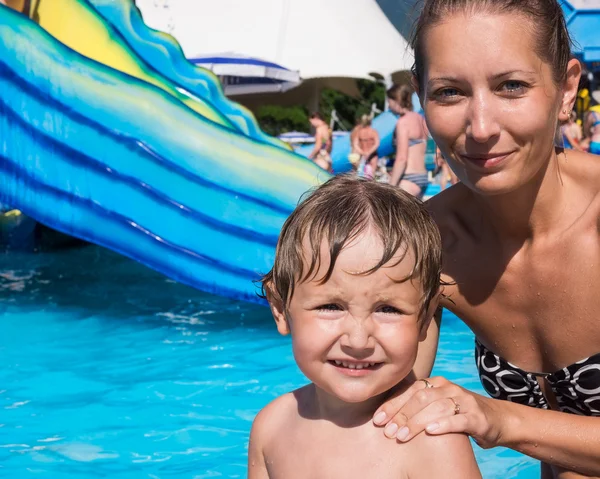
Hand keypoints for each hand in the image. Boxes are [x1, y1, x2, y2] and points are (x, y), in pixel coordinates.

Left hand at [372, 377, 506, 448]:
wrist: (496, 420)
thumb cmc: (459, 414)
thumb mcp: (437, 406)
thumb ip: (418, 406)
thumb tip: (387, 417)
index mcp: (435, 383)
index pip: (409, 391)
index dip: (392, 405)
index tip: (377, 420)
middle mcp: (448, 387)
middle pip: (420, 397)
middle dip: (401, 414)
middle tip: (388, 431)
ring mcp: (464, 399)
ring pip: (436, 407)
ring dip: (417, 422)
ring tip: (402, 436)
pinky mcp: (477, 415)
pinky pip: (458, 418)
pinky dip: (443, 424)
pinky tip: (431, 431)